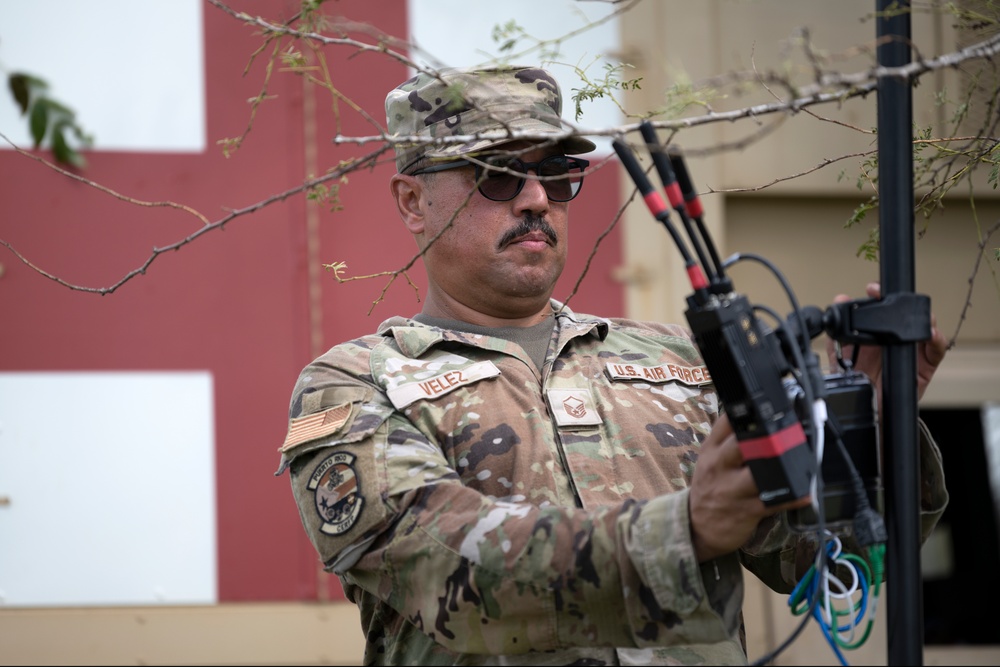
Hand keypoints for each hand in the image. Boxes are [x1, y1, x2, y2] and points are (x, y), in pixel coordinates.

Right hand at [688, 414, 810, 561]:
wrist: (697, 526)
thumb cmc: (711, 486)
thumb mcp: (711, 459)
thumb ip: (729, 438)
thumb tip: (759, 415)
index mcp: (712, 449)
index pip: (727, 422)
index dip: (749, 409)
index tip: (768, 403)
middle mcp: (719, 466)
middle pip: (741, 445)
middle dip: (765, 437)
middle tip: (786, 430)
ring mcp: (731, 489)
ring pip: (758, 475)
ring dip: (781, 467)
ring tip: (801, 459)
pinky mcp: (746, 511)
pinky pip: (773, 503)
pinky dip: (792, 497)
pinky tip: (806, 492)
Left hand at [825, 282, 947, 403]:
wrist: (869, 414)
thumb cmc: (859, 385)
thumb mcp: (842, 358)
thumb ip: (837, 335)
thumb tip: (838, 304)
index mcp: (877, 335)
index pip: (882, 310)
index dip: (880, 296)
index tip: (872, 289)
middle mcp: (896, 340)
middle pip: (908, 315)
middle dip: (904, 303)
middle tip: (892, 299)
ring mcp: (912, 351)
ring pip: (925, 327)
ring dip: (924, 318)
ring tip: (916, 316)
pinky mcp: (925, 366)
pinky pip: (937, 350)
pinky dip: (937, 340)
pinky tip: (930, 335)